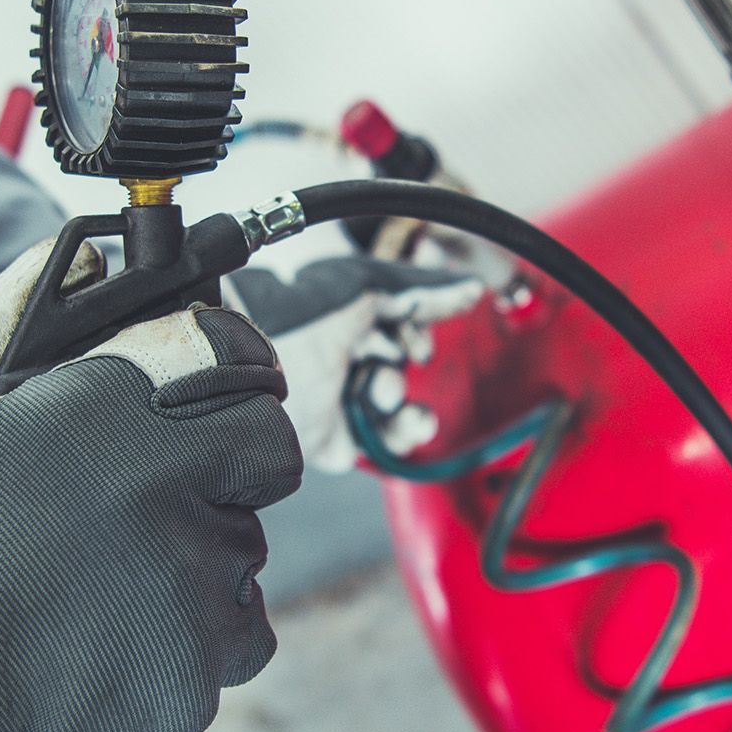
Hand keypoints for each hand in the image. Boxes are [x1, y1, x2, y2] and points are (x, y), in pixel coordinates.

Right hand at [0, 237, 300, 731]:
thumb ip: (15, 313)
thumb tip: (81, 257)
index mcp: (116, 412)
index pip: (241, 358)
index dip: (232, 374)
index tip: (218, 393)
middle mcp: (172, 490)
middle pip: (263, 455)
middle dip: (223, 468)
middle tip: (150, 497)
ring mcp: (198, 584)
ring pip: (244, 549)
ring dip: (199, 556)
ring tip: (105, 581)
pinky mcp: (206, 664)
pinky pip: (235, 633)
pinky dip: (195, 636)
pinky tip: (118, 635)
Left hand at [228, 256, 483, 472]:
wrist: (262, 371)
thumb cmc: (301, 322)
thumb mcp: (366, 292)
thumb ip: (419, 295)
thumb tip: (469, 289)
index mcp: (343, 321)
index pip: (397, 323)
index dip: (420, 323)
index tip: (434, 322)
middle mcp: (341, 361)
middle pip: (400, 364)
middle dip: (407, 359)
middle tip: (402, 355)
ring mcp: (340, 401)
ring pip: (396, 405)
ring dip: (403, 398)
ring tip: (383, 393)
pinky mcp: (338, 440)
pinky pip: (385, 442)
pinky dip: (405, 432)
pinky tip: (411, 421)